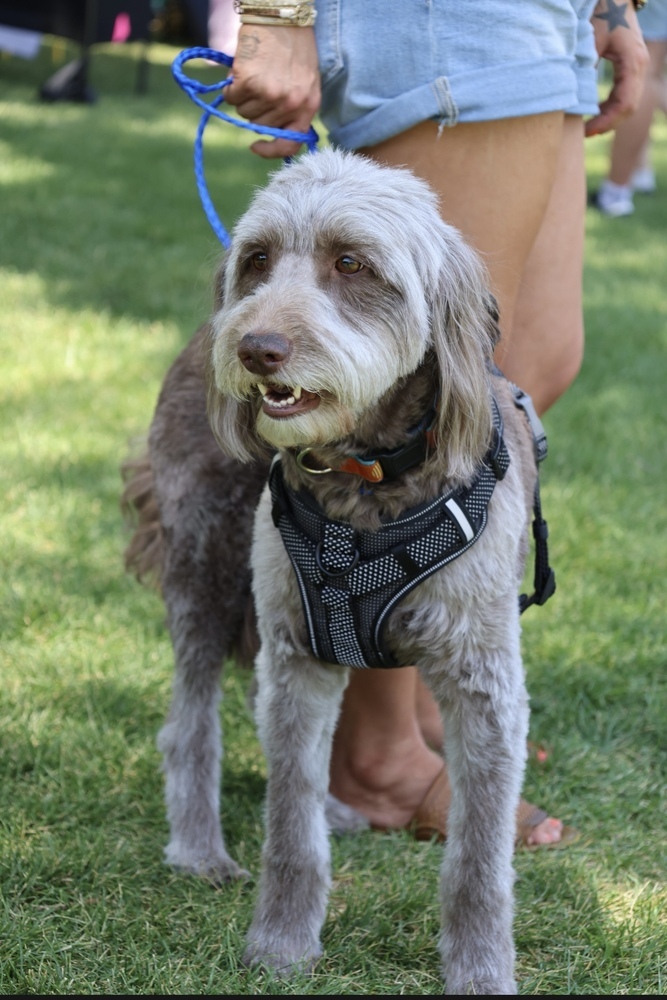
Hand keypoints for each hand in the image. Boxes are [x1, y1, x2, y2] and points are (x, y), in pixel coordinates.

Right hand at [224, 24, 320, 156]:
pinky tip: (242, 69)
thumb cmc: (293, 46)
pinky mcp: (250, 82)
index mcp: (308, 106)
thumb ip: (294, 108)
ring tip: (254, 73)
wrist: (281, 15)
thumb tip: (269, 132)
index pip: (289, 144)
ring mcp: (270, 95)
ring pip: (244, 112)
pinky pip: (232, 96)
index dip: (270, 151)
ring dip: (243, 96)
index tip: (255, 146)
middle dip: (255, 109)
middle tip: (260, 84)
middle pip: (259, 125)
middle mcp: (290, 105)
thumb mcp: (305, 82)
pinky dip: (232, 85)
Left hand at [586, 1, 648, 135]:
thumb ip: (585, 69)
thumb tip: (574, 100)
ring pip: (629, 103)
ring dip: (610, 117)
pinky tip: (596, 113)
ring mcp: (637, 67)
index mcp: (632, 62)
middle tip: (585, 134)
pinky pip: (625, 94)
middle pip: (629, 107)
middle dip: (609, 124)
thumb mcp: (591, 41)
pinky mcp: (631, 67)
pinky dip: (612, 107)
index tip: (587, 131)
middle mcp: (639, 66)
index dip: (607, 121)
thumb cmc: (602, 15)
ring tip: (589, 128)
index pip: (625, 102)